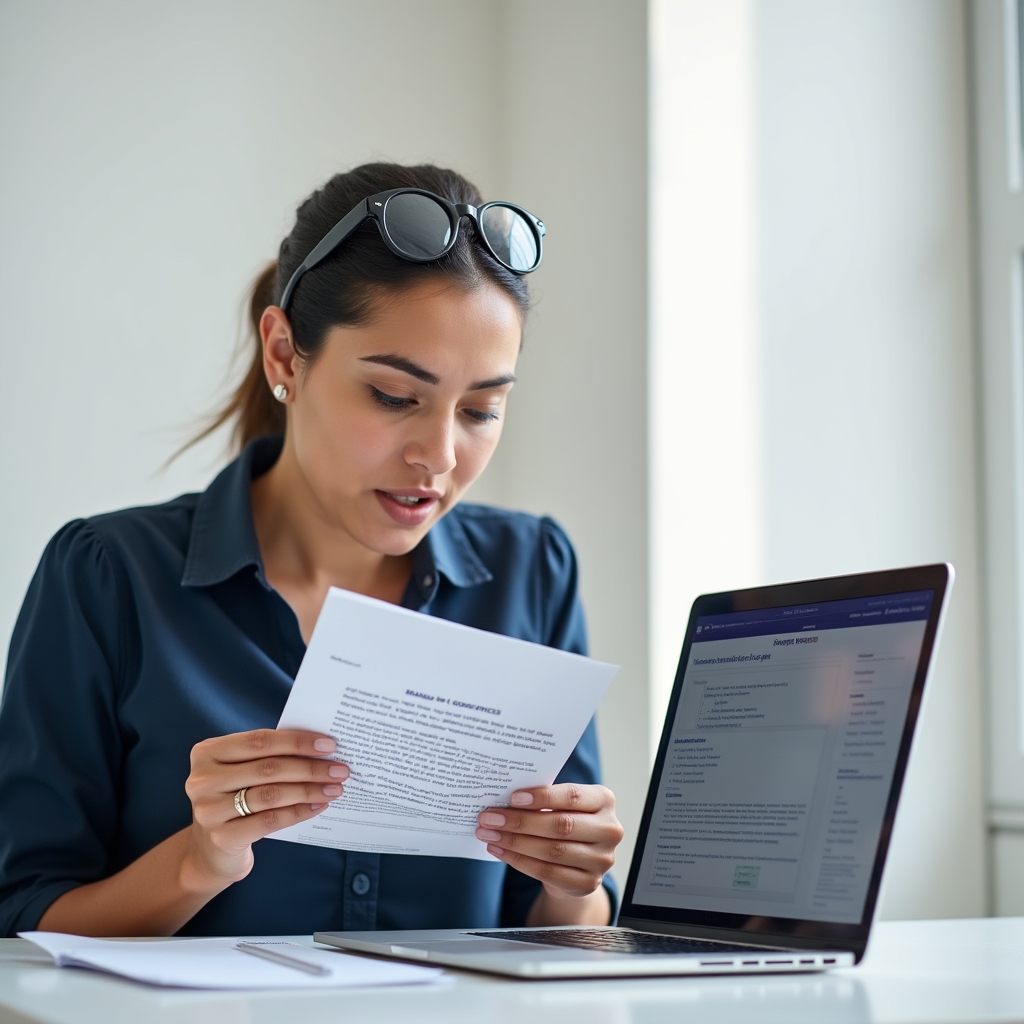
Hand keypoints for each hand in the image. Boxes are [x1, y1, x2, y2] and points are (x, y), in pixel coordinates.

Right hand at [183, 729, 348, 891]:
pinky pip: (269, 820)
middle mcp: (202, 779)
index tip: (329, 745)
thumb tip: (320, 747)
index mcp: (208, 752)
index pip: (260, 741)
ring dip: (309, 790)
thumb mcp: (242, 771)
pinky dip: (298, 812)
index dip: (297, 741)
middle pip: (268, 768)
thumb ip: (269, 756)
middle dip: (310, 767)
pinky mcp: (221, 837)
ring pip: (271, 794)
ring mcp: (208, 810)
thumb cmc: (236, 797)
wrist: (211, 849)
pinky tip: (318, 807)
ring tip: (335, 788)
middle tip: (340, 769)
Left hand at [476, 784, 622, 899]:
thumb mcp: (564, 805)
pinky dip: (519, 861)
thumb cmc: (567, 822)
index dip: (542, 797)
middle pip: (560, 825)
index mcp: (604, 801)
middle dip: (520, 822)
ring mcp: (601, 860)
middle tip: (489, 818)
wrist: (580, 862)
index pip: (572, 796)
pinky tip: (500, 851)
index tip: (513, 797)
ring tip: (489, 835)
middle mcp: (609, 829)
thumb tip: (505, 801)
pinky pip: (547, 872)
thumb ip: (544, 800)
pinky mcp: (588, 883)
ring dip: (515, 842)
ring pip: (552, 851)